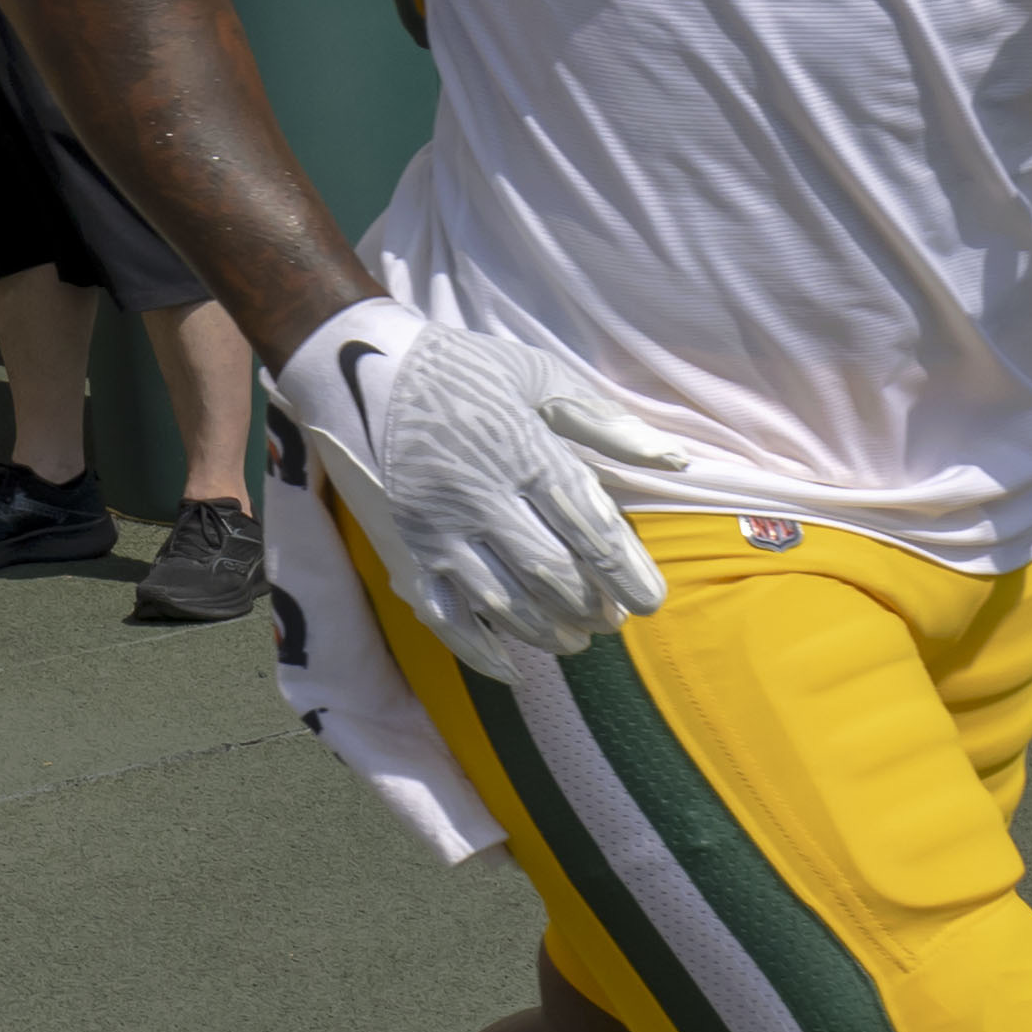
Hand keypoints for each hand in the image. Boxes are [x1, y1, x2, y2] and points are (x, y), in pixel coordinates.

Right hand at [276, 297, 689, 684]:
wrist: (355, 365)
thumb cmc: (460, 368)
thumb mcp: (538, 376)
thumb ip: (606, 423)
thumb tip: (676, 459)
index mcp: (523, 453)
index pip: (589, 529)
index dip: (626, 573)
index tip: (650, 602)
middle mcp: (481, 498)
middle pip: (550, 573)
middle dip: (590, 606)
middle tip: (611, 620)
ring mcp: (437, 530)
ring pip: (502, 601)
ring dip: (546, 631)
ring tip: (573, 640)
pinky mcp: (402, 549)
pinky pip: (442, 615)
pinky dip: (478, 649)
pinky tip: (510, 667)